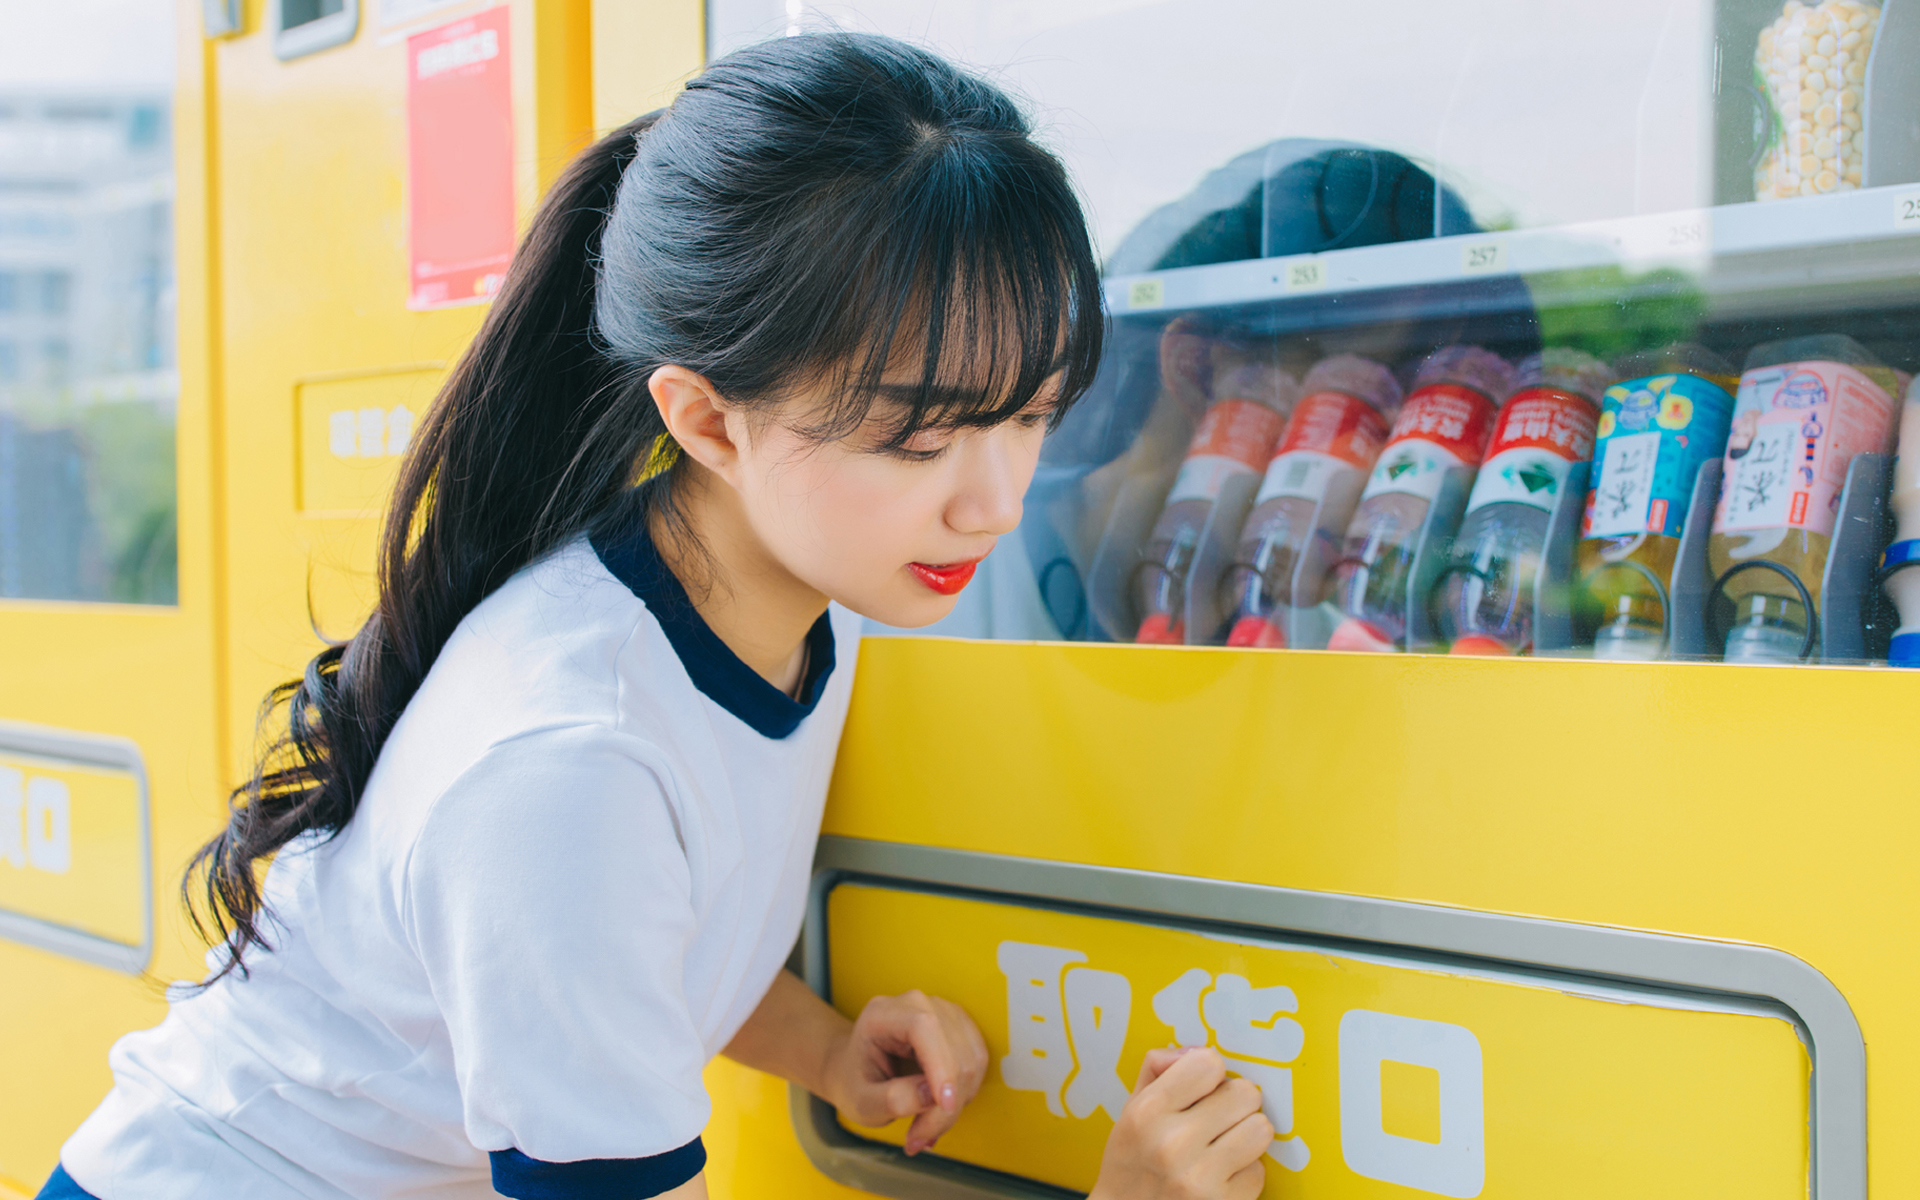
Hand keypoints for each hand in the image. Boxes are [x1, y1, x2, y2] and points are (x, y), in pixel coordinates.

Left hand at [821, 989, 988, 1154]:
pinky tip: (940, 1110)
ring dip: (955, 1105)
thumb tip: (931, 1096)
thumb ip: (892, 1099)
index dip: (941, 1066)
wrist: (854, 1069)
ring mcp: (943, 1012)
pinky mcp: (959, 1028)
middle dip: (944, 1106)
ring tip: (925, 1128)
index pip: (924, 1027)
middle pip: (953, 1051)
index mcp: (883, 1013)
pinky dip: (964, 1094)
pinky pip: (977, 1063)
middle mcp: (917, 1004)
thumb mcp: (861, 1101)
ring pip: (971, 1061)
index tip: (945, 1106)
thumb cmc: (854, 1080)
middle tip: (919, 1137)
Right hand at [1088, 1047, 1271, 1199]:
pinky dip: (1244, 1173)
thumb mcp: (1130, 1110)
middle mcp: (1173, 1143)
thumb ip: (1159, 1069)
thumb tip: (1198, 1049)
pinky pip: (1259, 1171)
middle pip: (1245, 1093)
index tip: (1203, 1088)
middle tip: (1217, 1119)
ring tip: (1223, 1146)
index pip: (1209, 1063)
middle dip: (1234, 1104)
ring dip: (1246, 1136)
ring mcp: (1200, 1177)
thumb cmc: (1131, 1163)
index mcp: (1147, 1112)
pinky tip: (1220, 1177)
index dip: (1211, 1073)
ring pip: (1260, 1128)